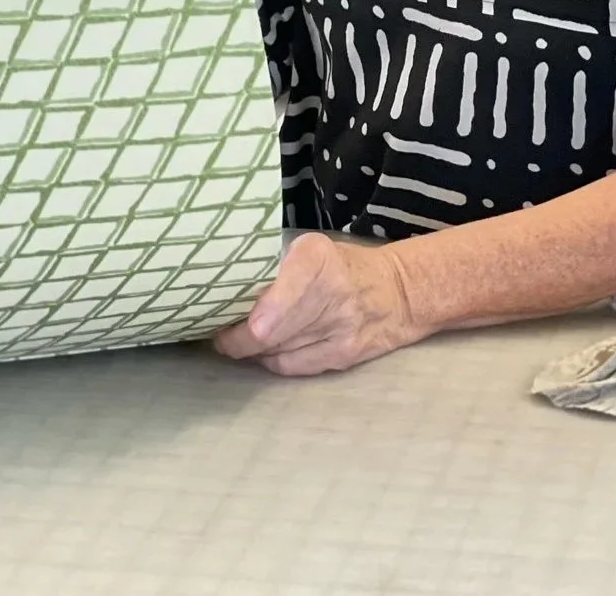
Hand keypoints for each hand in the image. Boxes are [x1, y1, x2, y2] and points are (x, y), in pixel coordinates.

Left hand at [213, 232, 429, 376]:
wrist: (397, 292)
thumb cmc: (342, 265)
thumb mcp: (312, 249)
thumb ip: (278, 267)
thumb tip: (229, 288)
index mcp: (318, 259)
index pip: (291, 287)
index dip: (267, 311)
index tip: (242, 323)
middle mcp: (333, 293)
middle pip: (277, 330)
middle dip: (239, 337)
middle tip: (218, 332)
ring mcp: (340, 329)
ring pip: (280, 351)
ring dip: (251, 350)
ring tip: (233, 341)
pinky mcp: (343, 356)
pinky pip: (294, 366)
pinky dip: (272, 361)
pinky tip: (262, 352)